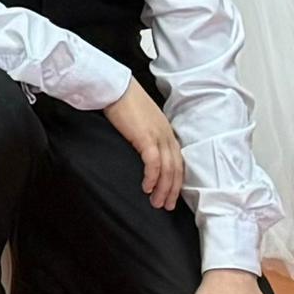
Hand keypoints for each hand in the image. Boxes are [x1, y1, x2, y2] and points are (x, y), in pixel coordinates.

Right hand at [106, 83, 186, 210]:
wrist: (115, 88)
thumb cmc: (124, 102)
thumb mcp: (141, 121)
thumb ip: (146, 134)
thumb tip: (142, 149)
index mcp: (166, 131)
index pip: (178, 161)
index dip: (176, 180)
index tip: (172, 194)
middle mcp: (167, 135)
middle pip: (176, 169)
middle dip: (172, 190)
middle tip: (167, 205)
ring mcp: (158, 136)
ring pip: (168, 169)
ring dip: (163, 189)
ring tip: (157, 202)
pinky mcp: (146, 138)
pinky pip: (153, 163)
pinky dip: (152, 177)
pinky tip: (146, 187)